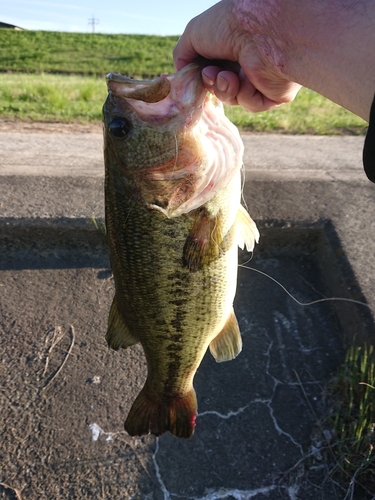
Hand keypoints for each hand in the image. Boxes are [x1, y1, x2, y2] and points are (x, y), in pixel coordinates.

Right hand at [173, 0, 300, 111]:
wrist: (262, 32)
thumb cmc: (228, 26)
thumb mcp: (193, 34)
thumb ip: (182, 55)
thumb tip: (181, 75)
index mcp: (232, 45)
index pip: (212, 70)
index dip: (201, 76)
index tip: (195, 76)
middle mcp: (247, 60)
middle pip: (220, 86)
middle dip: (211, 84)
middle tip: (211, 75)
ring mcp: (262, 77)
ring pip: (234, 97)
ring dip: (225, 89)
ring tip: (227, 76)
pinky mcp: (274, 93)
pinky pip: (251, 104)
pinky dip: (244, 95)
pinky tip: (246, 80)